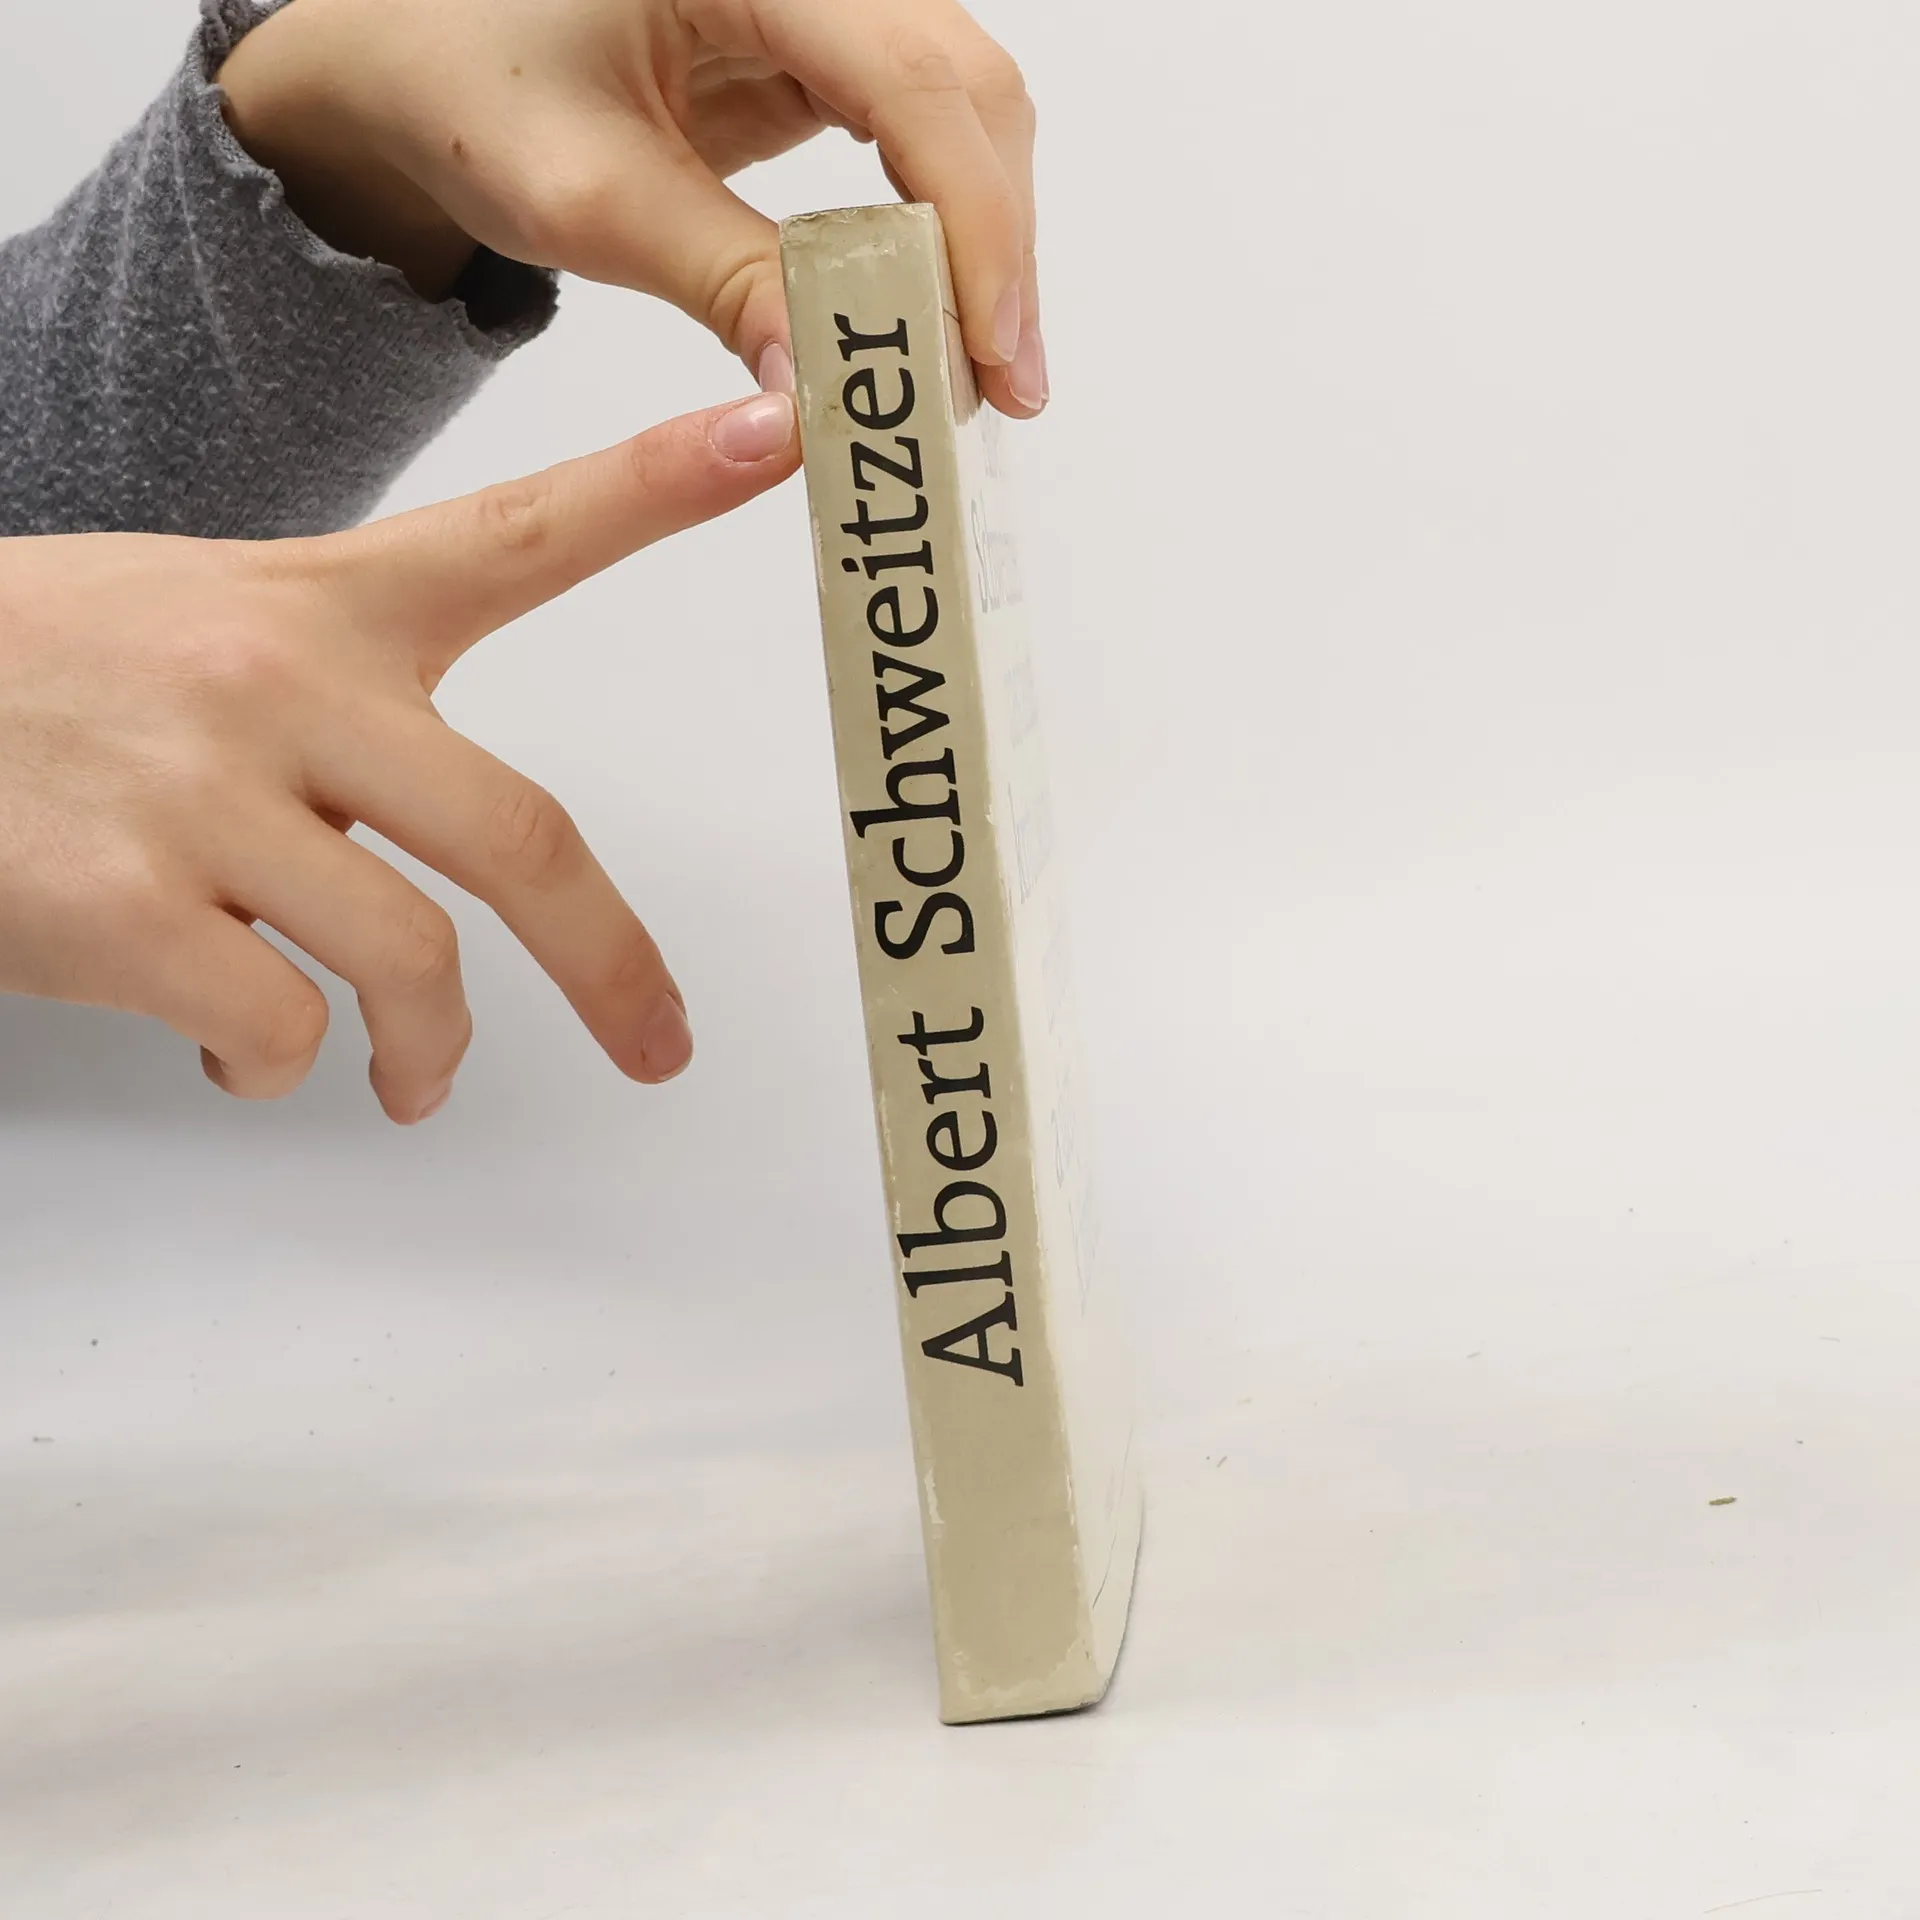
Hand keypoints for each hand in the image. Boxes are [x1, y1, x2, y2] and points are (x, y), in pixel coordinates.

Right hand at [0, 391, 797, 1121]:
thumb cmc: (51, 677)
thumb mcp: (213, 625)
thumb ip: (355, 701)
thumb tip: (474, 876)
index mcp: (325, 604)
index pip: (523, 531)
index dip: (662, 486)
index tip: (782, 437)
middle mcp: (283, 685)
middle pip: (520, 838)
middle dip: (614, 966)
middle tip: (659, 1047)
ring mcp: (202, 796)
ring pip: (410, 967)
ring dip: (427, 1052)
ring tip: (407, 1076)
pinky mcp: (123, 909)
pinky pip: (277, 1032)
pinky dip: (279, 1071)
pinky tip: (242, 1056)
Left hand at [219, 0, 1044, 416]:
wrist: (420, 58)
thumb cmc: (472, 91)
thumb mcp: (590, 201)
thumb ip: (724, 282)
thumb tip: (828, 391)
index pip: (914, 82)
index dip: (972, 221)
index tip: (990, 350)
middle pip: (967, 88)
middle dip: (994, 244)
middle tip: (1001, 384)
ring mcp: (827, 0)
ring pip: (964, 109)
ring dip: (981, 240)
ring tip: (977, 367)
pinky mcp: (826, 49)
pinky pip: (923, 130)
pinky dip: (941, 224)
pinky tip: (936, 305)